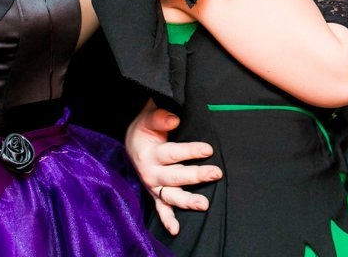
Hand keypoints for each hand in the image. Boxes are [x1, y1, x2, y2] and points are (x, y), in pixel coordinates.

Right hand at [125, 103, 221, 234]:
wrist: (131, 143)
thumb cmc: (144, 129)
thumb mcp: (148, 119)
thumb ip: (159, 118)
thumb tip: (173, 121)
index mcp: (150, 154)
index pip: (173, 153)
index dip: (190, 151)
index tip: (208, 149)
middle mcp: (151, 173)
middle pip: (175, 176)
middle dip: (196, 176)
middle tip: (216, 173)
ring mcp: (153, 186)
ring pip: (171, 196)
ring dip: (187, 201)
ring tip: (204, 204)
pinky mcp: (155, 194)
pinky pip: (161, 209)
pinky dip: (167, 220)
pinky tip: (176, 230)